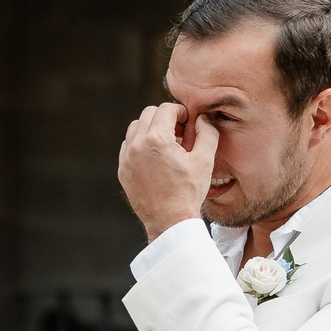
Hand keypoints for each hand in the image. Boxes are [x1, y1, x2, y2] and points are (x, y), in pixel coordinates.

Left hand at [118, 102, 216, 240]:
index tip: (188, 122)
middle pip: (148, 113)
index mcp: (156, 140)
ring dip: (150, 128)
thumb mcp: (204, 161)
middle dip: (165, 117)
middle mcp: (137, 145)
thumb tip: (202, 118)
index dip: (181, 112)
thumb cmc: (188, 192)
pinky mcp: (123, 170)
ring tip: (166, 143)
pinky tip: (155, 155)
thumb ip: (207, 133)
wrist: (169, 221)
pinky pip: (128, 145)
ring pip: (135, 127)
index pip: (166, 109)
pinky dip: (140, 143)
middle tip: (179, 131)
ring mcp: (126, 158)